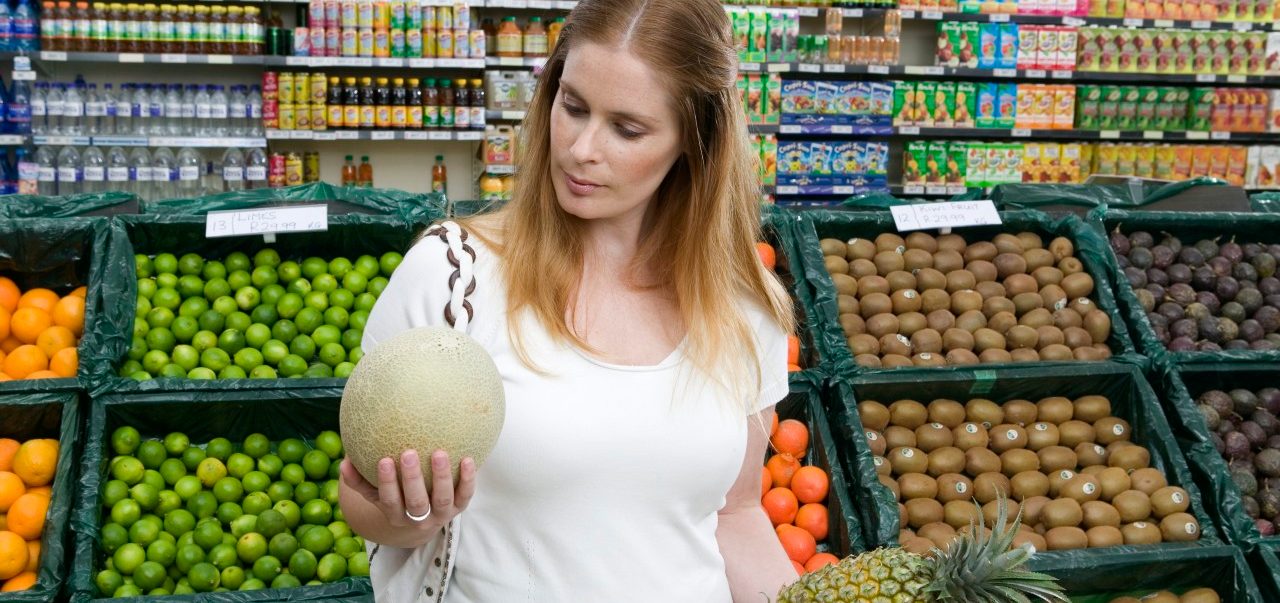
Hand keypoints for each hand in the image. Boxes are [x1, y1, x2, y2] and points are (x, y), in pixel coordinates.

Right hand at [340, 449, 477, 534]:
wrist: (422, 518)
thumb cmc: (394, 496)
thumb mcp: (375, 492)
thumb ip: (359, 478)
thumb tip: (344, 461)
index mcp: (396, 515)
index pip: (389, 501)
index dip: (387, 483)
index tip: (385, 459)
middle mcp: (418, 519)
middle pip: (417, 503)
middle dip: (412, 479)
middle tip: (409, 453)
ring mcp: (441, 515)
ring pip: (442, 500)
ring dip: (441, 477)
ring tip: (439, 452)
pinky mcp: (459, 508)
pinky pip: (465, 495)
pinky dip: (467, 479)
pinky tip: (467, 458)